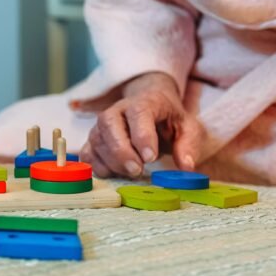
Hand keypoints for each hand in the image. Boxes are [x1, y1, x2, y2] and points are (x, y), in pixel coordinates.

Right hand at [78, 72, 201, 177]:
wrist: (150, 108)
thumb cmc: (168, 119)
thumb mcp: (187, 128)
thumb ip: (188, 145)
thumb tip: (187, 168)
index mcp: (144, 102)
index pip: (139, 113)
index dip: (142, 136)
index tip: (150, 158)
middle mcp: (117, 110)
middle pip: (109, 125)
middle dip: (121, 151)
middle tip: (138, 170)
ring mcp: (101, 125)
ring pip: (97, 141)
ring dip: (112, 162)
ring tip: (132, 172)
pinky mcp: (93, 140)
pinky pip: (87, 154)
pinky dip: (97, 167)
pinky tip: (115, 173)